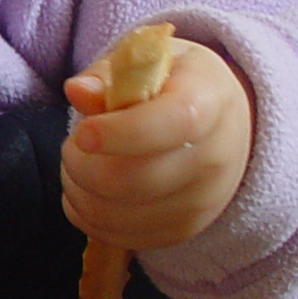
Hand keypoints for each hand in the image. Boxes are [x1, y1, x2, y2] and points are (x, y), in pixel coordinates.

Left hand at [58, 39, 253, 252]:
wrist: (224, 128)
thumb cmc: (176, 87)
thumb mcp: (148, 60)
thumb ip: (109, 74)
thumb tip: (77, 92)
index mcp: (209, 102)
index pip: (172, 124)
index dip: (120, 133)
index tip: (83, 133)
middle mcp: (214, 159)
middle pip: (137, 180)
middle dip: (84, 165)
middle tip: (73, 145)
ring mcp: (203, 202)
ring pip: (122, 216)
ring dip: (80, 193)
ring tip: (76, 166)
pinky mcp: (184, 231)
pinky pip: (123, 238)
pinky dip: (89, 218)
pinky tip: (86, 192)